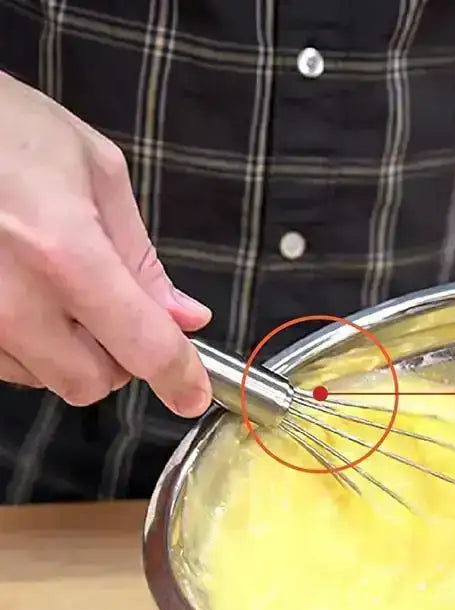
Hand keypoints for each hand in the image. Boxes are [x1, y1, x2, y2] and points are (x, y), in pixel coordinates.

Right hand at [0, 71, 211, 415]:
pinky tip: (22, 296)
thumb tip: (186, 318)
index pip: (142, 347)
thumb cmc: (7, 128)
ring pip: (44, 378)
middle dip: (115, 359)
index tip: (192, 393)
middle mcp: (13, 297)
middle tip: (114, 313)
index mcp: (64, 252)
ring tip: (56, 291)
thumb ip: (142, 257)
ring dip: (67, 352)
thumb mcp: (95, 171)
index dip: (178, 377)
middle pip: (89, 382)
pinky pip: (6, 364)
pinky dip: (28, 345)